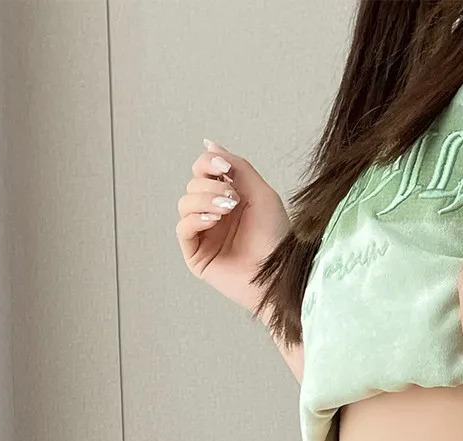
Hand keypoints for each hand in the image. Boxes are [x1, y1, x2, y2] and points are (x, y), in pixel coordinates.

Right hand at [176, 139, 290, 319]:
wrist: (280, 274)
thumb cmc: (277, 238)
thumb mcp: (261, 192)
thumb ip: (237, 166)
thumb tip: (209, 144)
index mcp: (229, 198)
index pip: (203, 170)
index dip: (208, 164)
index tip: (224, 169)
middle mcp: (215, 214)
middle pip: (192, 184)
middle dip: (210, 186)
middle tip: (233, 198)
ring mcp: (205, 235)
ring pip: (184, 203)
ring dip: (204, 200)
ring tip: (227, 209)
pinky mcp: (197, 255)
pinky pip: (183, 228)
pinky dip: (195, 219)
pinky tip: (213, 220)